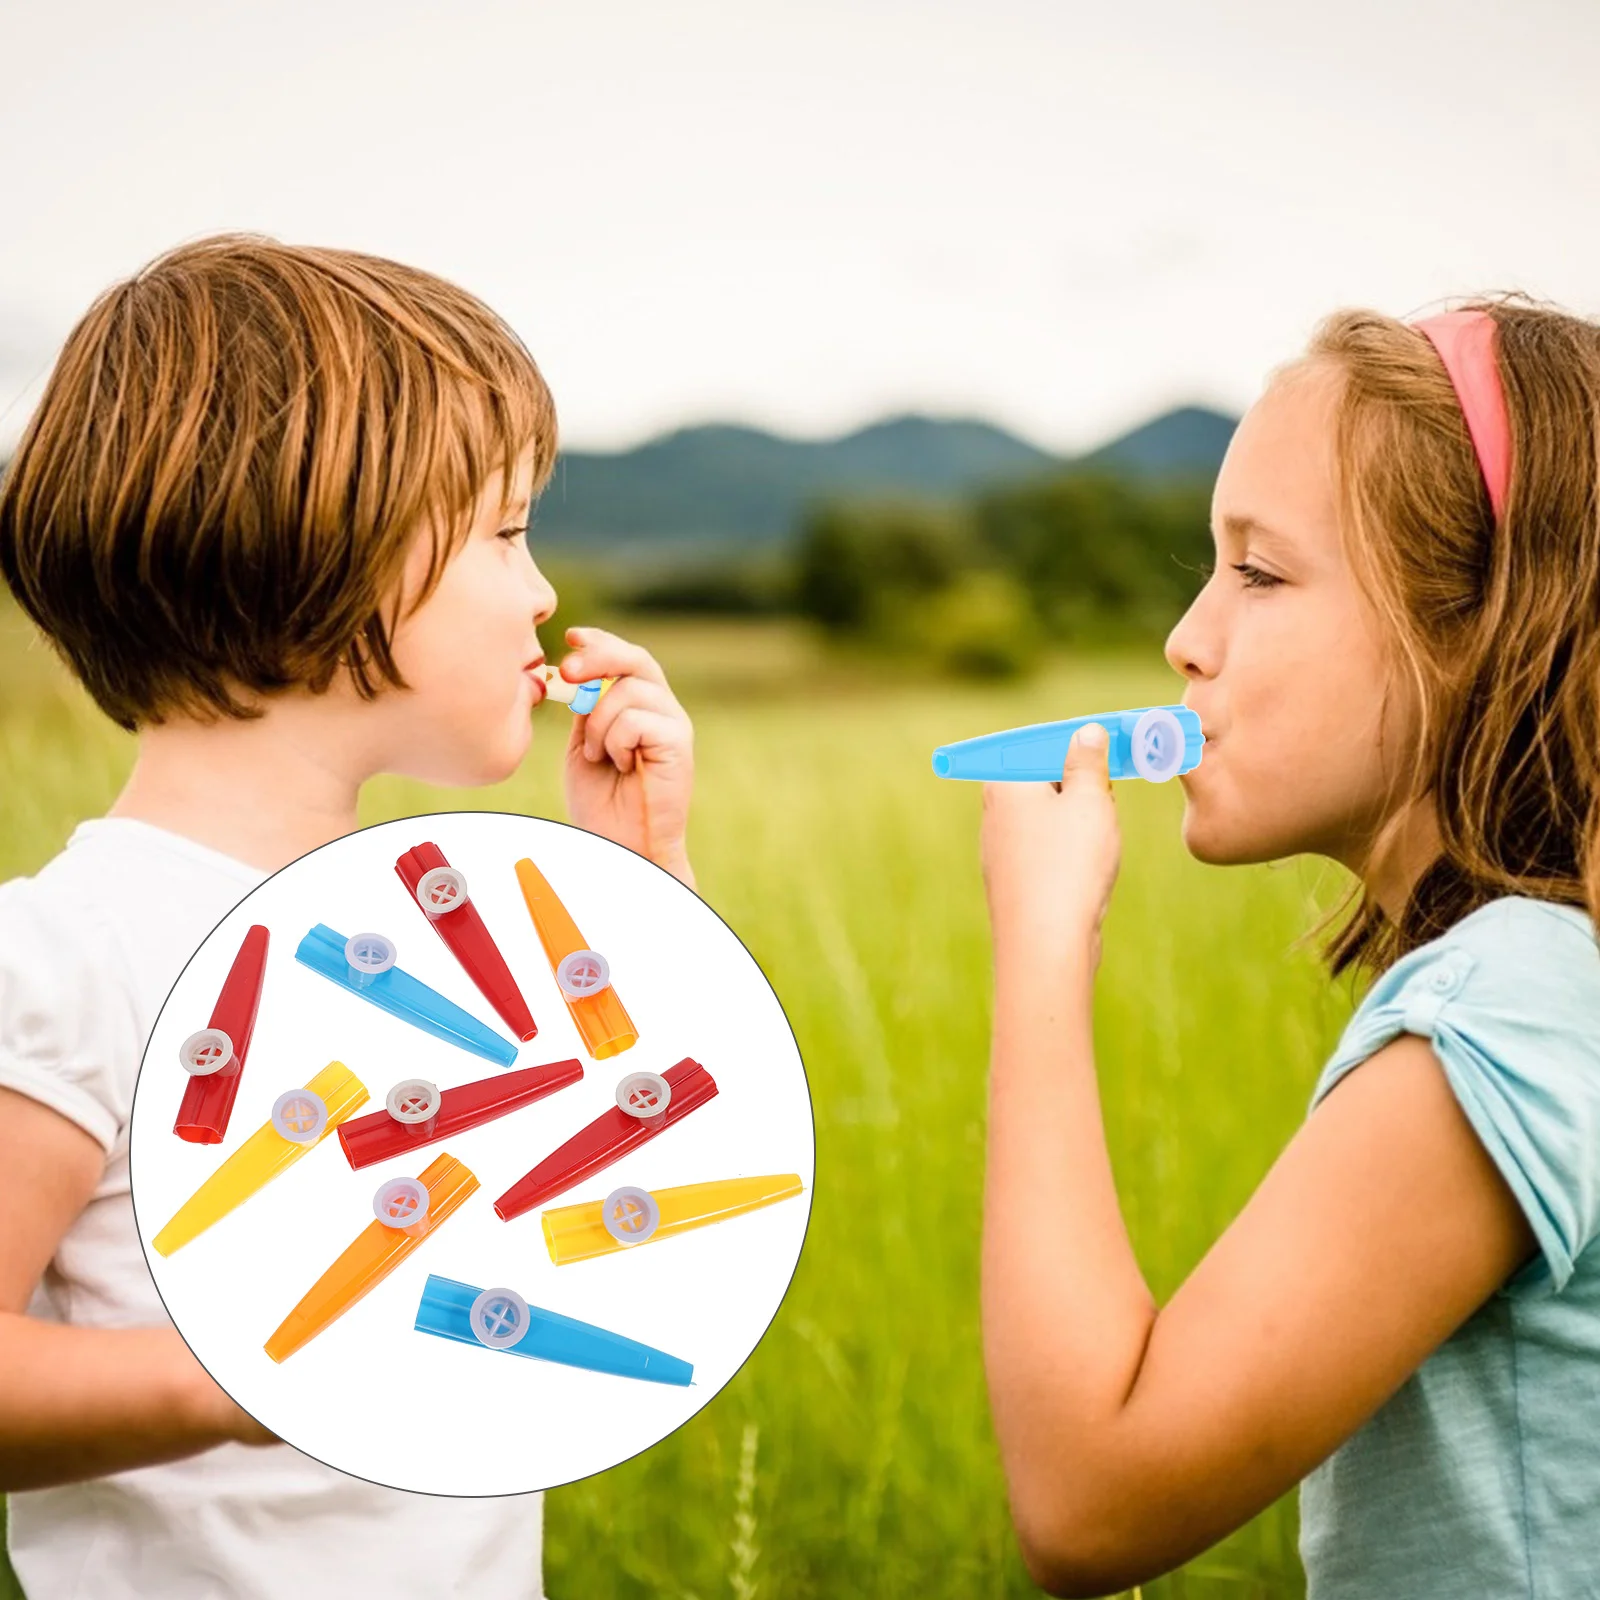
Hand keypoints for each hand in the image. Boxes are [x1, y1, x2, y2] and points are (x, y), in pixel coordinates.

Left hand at [558, 628, 694, 885]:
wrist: (621, 845)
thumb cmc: (602, 803)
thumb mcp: (583, 745)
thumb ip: (585, 708)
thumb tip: (573, 669)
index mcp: (640, 706)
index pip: (625, 657)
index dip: (599, 641)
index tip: (570, 637)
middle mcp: (662, 709)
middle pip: (634, 659)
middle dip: (596, 658)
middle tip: (565, 672)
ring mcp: (674, 724)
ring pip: (628, 691)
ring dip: (598, 724)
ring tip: (600, 757)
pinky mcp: (680, 743)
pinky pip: (637, 720)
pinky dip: (616, 742)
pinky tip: (622, 766)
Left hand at [981, 721, 1120, 973]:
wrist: (1045, 945)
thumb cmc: (1068, 866)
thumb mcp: (1090, 800)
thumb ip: (1088, 762)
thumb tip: (1085, 734)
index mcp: (1005, 783)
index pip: (1039, 744)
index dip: (1078, 745)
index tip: (1110, 745)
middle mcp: (994, 813)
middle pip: (1044, 780)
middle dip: (1082, 787)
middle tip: (1106, 800)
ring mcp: (1001, 849)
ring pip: (1051, 818)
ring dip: (1082, 823)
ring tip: (1098, 844)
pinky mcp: (1015, 880)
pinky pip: (1048, 851)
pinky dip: (1072, 853)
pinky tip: (1089, 873)